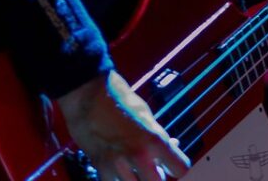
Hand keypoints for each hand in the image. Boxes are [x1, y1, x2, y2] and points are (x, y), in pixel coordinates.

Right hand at [56, 71, 193, 180]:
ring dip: (135, 179)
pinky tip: (116, 166)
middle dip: (156, 177)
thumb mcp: (146, 114)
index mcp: (155, 139)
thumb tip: (171, 147)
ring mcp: (119, 164)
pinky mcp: (100, 168)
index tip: (171, 164)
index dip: (177, 167)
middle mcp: (139, 155)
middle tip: (152, 168)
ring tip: (132, 166)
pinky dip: (116, 177)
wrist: (86, 94)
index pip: (181, 168)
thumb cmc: (117, 99)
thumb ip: (157, 136)